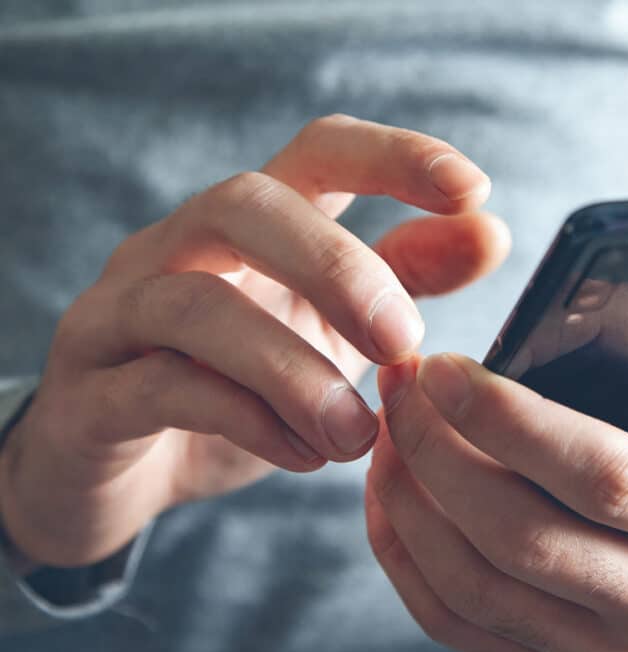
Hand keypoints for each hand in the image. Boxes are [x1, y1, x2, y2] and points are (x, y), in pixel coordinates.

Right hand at [0, 114, 509, 568]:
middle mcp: (176, 247)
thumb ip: (405, 279)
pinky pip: (160, 388)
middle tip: (403, 342)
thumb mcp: (333, 330)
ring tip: (357, 434)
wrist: (126, 476)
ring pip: (193, 303)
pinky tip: (305, 455)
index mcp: (249, 225)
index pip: (317, 151)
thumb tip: (491, 232)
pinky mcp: (89, 393)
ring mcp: (119, 314)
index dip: (394, 156)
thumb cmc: (239, 386)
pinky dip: (246, 421)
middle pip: (245, 203)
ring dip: (293, 370)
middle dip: (337, 268)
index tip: (473, 189)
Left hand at [366, 289, 627, 651]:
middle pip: (524, 540)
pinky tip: (392, 493)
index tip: (446, 366)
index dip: (515, 423)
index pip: (606, 477)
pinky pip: (463, 628)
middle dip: (441, 455)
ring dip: (413, 503)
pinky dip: (409, 560)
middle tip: (400, 383)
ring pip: (479, 589)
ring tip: (388, 426)